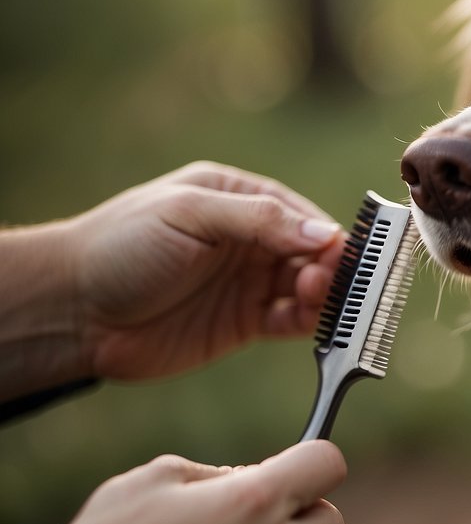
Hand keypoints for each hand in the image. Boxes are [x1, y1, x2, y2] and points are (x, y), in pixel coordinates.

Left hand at [68, 161, 344, 380]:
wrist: (74, 310)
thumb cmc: (123, 246)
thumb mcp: (191, 215)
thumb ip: (258, 220)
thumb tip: (324, 232)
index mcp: (237, 198)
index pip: (298, 212)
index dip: (325, 232)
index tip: (344, 252)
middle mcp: (249, 239)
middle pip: (310, 251)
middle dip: (328, 266)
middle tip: (327, 281)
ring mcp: (248, 282)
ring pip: (307, 287)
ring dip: (322, 295)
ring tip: (314, 299)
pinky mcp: (244, 322)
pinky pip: (291, 321)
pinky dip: (310, 323)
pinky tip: (315, 325)